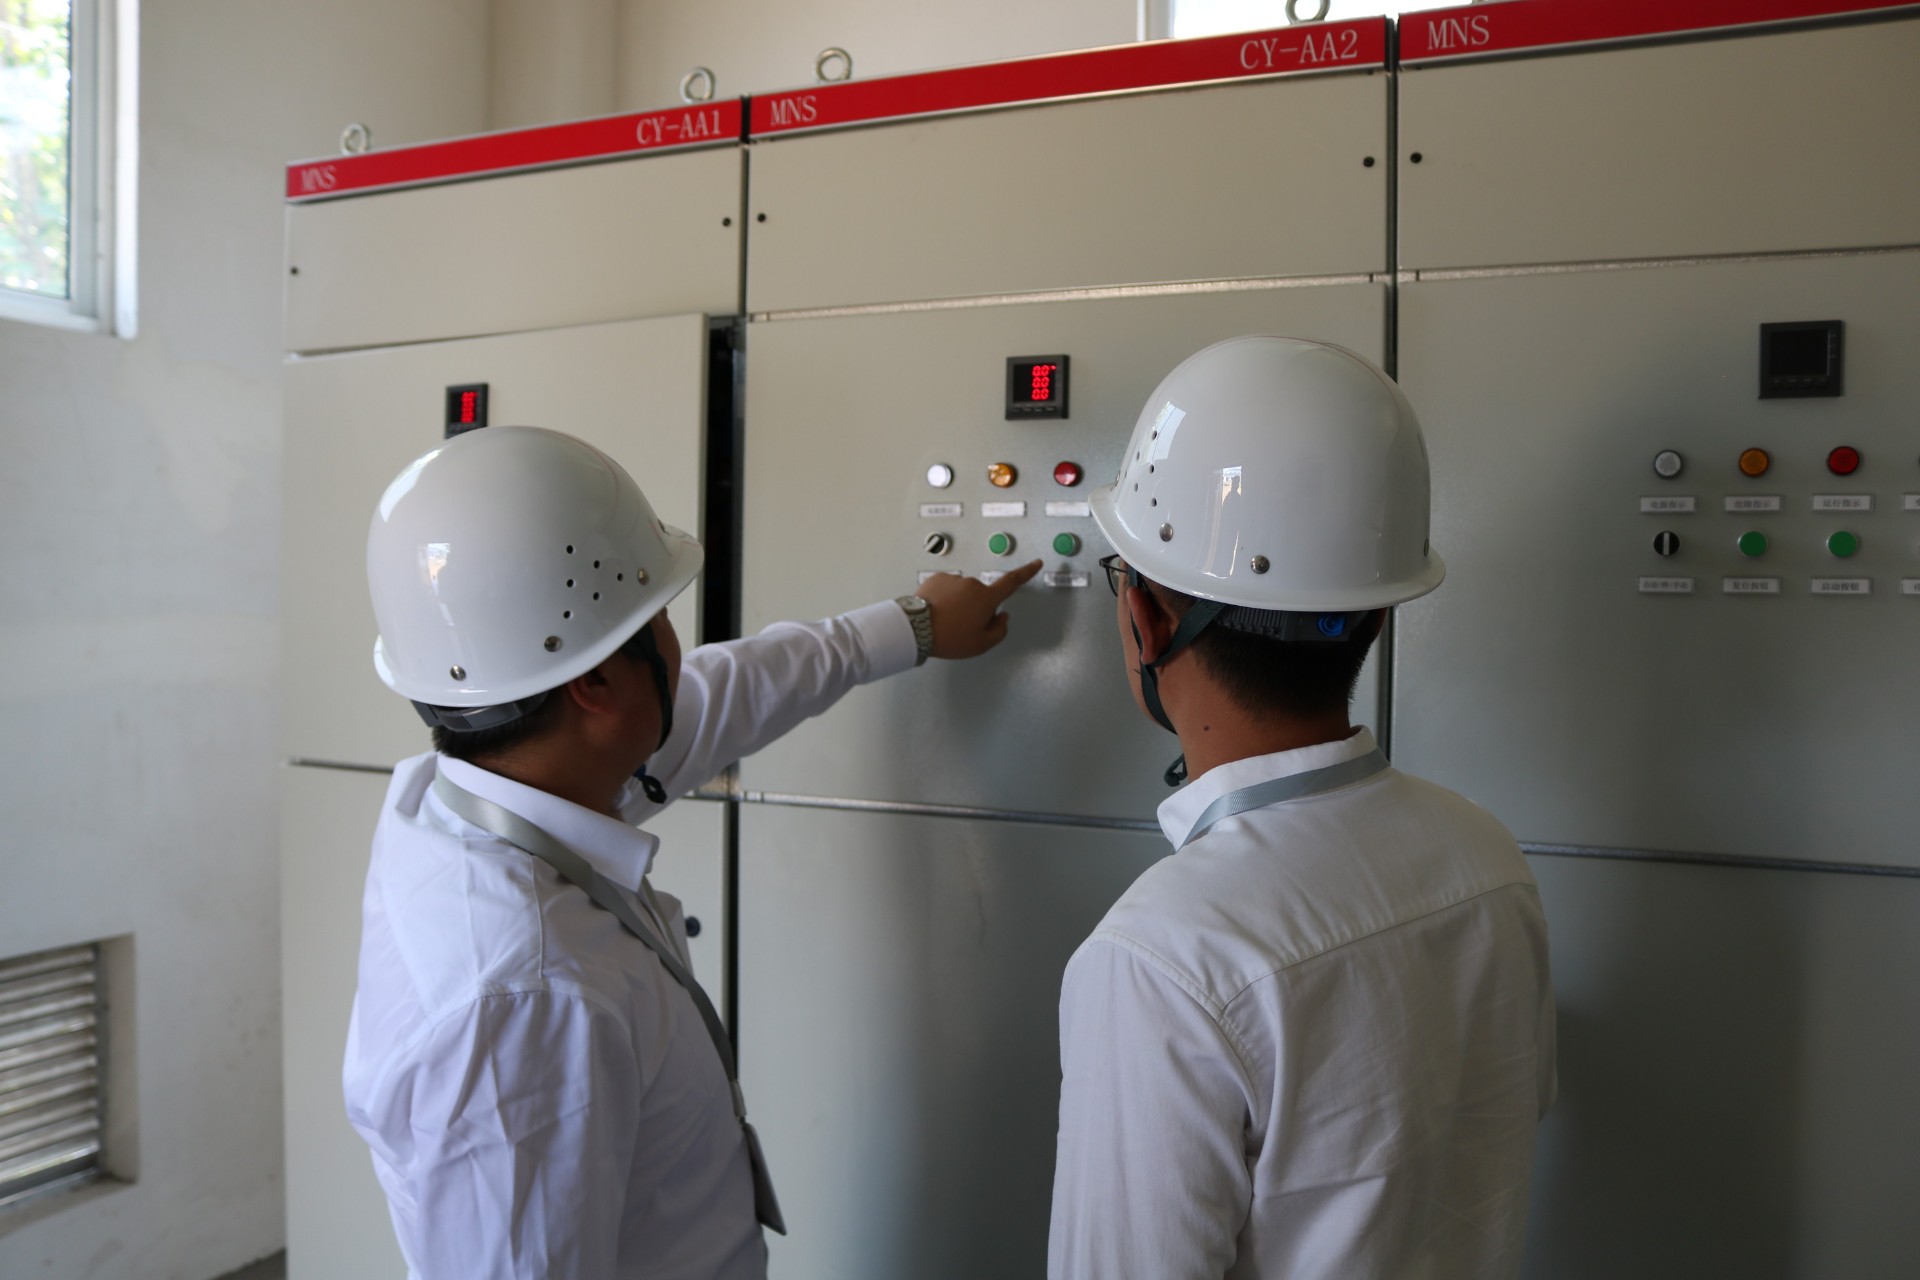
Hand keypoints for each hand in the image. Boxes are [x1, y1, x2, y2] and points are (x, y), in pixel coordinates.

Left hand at [915, 560, 1042, 659]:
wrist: (915, 629)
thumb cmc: (950, 638)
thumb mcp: (980, 645)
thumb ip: (999, 631)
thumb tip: (1003, 616)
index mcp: (986, 598)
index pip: (1012, 582)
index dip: (1027, 572)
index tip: (1036, 563)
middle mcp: (972, 584)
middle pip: (982, 596)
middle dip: (977, 608)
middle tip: (962, 627)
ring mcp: (954, 579)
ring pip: (963, 593)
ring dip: (959, 604)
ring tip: (945, 621)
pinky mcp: (937, 578)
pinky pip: (948, 589)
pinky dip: (945, 599)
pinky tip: (936, 612)